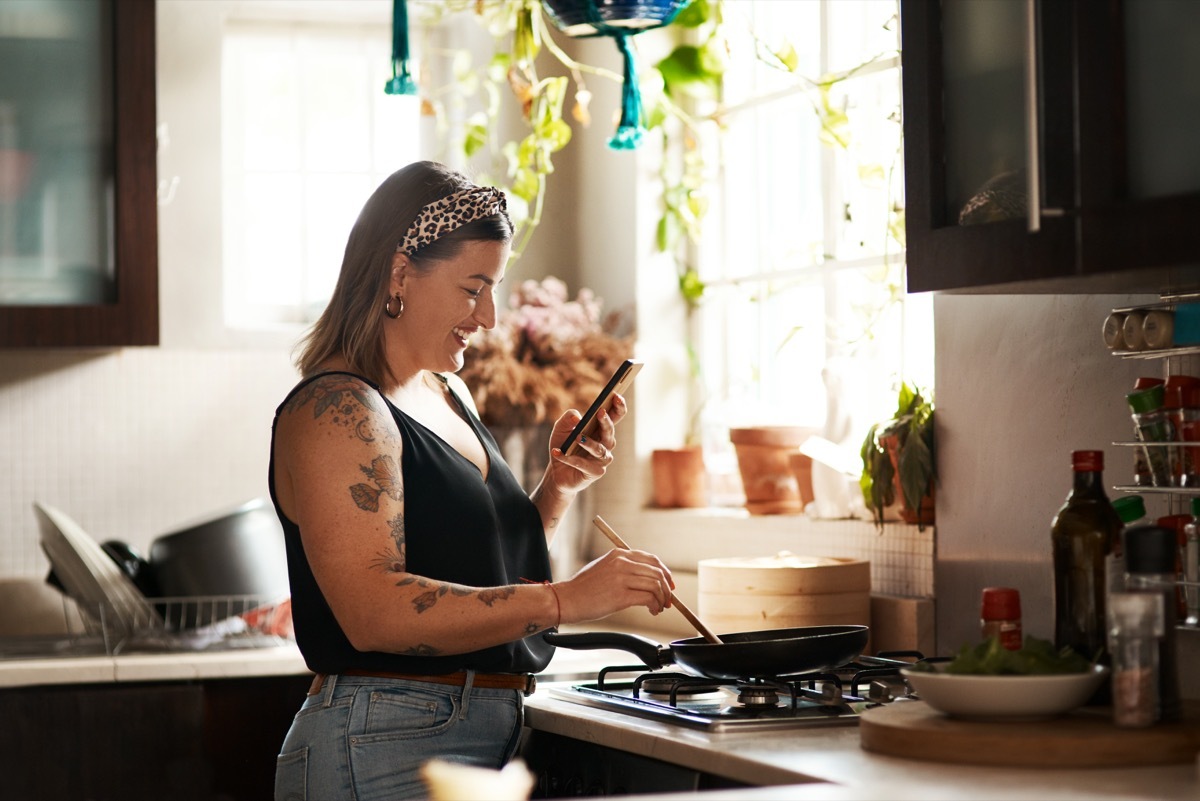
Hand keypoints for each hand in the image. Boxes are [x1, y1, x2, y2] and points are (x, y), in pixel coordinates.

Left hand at [544, 393, 627, 495]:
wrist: (557, 472)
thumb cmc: (563, 446)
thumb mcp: (560, 428)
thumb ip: (567, 419)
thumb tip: (577, 418)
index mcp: (601, 429)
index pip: (615, 416)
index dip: (618, 406)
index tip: (616, 395)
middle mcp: (605, 444)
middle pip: (610, 432)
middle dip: (606, 422)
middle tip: (600, 412)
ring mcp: (602, 459)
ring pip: (600, 450)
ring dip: (589, 443)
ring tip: (577, 437)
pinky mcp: (595, 472)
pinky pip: (584, 465)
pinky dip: (571, 459)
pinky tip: (558, 453)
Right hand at [555, 546, 674, 623]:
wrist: (567, 599)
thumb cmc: (584, 588)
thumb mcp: (604, 567)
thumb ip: (624, 567)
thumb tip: (648, 577)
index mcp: (619, 554)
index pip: (652, 559)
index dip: (665, 573)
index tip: (668, 584)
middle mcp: (622, 562)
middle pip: (657, 572)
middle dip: (666, 588)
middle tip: (667, 600)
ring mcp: (621, 578)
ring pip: (656, 585)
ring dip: (662, 599)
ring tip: (658, 608)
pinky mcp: (620, 596)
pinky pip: (648, 598)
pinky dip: (655, 605)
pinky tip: (652, 611)